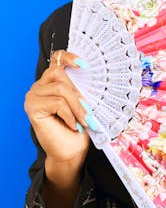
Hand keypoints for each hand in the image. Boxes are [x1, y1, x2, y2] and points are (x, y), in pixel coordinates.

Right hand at [24, 49, 90, 164]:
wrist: (71, 151)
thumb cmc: (78, 128)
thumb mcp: (83, 103)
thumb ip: (81, 87)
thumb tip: (91, 74)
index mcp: (52, 81)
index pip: (57, 59)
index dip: (69, 56)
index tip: (85, 65)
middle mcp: (40, 85)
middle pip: (60, 74)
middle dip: (78, 94)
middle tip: (88, 112)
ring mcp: (33, 95)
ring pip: (60, 89)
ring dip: (76, 107)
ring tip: (83, 121)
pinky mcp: (32, 107)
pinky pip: (57, 103)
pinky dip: (69, 115)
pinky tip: (72, 125)